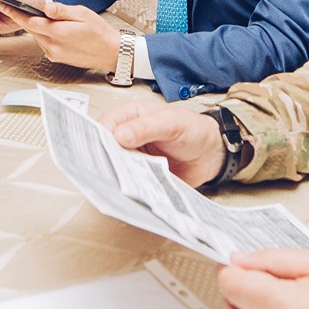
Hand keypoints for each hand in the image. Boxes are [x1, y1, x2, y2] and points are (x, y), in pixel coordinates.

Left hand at [1, 0, 119, 71]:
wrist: (111, 53)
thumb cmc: (100, 33)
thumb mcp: (83, 14)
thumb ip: (62, 10)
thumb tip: (46, 7)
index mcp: (58, 33)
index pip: (30, 22)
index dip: (15, 13)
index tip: (4, 5)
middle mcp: (53, 46)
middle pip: (30, 29)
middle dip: (21, 18)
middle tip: (11, 7)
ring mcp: (54, 54)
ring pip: (36, 37)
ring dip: (33, 27)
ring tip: (32, 15)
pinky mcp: (56, 58)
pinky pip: (43, 44)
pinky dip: (42, 35)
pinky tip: (48, 28)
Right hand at [102, 99, 224, 186]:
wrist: (210, 154)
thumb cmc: (193, 129)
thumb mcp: (171, 122)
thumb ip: (146, 127)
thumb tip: (119, 134)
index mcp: (130, 116)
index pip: (105, 125)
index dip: (98, 137)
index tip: (99, 151)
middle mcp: (127, 136)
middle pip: (104, 148)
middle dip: (104, 159)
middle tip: (105, 171)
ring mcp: (132, 157)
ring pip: (114, 167)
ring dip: (115, 176)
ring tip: (116, 184)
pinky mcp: (140, 175)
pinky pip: (128, 182)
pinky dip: (127, 187)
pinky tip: (130, 191)